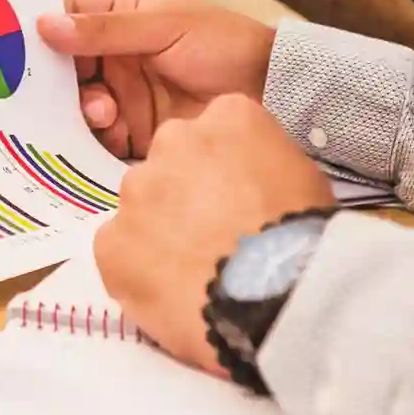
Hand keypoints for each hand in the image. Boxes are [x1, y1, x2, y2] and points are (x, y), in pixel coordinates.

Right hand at [37, 0, 276, 159]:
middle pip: (63, 69)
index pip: (66, 18)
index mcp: (120, 18)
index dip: (36, 27)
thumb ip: (106, 29)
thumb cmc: (228, 46)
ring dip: (81, 110)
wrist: (275, 94)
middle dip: (51, 81)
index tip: (6, 39)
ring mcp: (124, 97)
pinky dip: (96, 139)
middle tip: (44, 91)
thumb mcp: (166, 26)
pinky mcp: (136, 134)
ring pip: (76, 106)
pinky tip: (111, 133)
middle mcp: (115, 58)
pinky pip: (100, 140)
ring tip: (103, 112)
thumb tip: (47, 24)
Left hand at [95, 96, 335, 375]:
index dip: (226, 168)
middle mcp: (172, 140)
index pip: (217, 130)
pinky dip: (137, 268)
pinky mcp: (111, 242)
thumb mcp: (301, 177)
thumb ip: (260, 164)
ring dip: (158, 228)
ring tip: (191, 270)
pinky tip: (169, 292)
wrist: (278, 297)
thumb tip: (245, 184)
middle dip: (185, 192)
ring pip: (141, 206)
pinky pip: (118, 250)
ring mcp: (135, 191)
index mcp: (227, 117)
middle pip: (171, 161)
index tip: (239, 197)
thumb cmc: (303, 238)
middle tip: (211, 233)